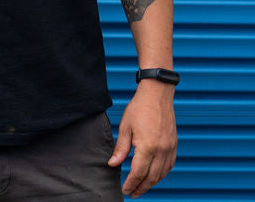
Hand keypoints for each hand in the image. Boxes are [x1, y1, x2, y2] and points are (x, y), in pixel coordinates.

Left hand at [108, 81, 176, 196]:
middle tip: (131, 194)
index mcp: (147, 147)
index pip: (138, 173)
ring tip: (141, 188)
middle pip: (151, 178)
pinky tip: (154, 176)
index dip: (130, 184)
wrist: (157, 95)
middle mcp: (162, 151)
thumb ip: (120, 148)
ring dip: (151, 183)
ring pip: (162, 174)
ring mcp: (170, 149)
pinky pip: (169, 166)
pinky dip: (161, 174)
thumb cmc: (139, 109)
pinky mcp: (174, 145)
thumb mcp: (125, 127)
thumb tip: (113, 164)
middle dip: (141, 188)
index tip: (124, 190)